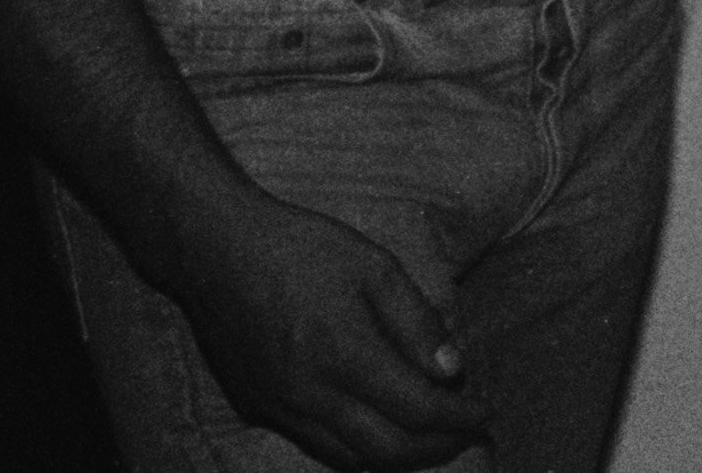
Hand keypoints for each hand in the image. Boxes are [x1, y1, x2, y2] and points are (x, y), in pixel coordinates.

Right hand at [179, 195, 489, 469]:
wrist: (215, 253)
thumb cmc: (302, 250)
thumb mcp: (375, 267)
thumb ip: (417, 323)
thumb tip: (453, 371)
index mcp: (344, 354)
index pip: (417, 409)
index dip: (459, 418)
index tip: (487, 412)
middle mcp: (309, 393)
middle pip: (386, 448)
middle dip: (437, 448)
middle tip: (468, 435)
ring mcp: (279, 408)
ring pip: (349, 458)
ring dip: (399, 458)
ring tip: (434, 441)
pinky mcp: (257, 409)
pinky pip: (317, 445)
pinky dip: (358, 450)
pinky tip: (382, 432)